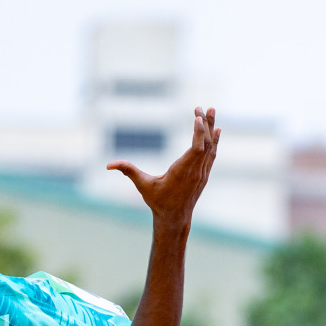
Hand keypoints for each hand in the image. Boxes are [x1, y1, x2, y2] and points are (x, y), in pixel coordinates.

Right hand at [107, 107, 218, 227]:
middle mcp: (195, 172)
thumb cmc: (158, 202)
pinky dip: (214, 141)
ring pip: (210, 148)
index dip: (199, 133)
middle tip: (201, 107)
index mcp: (182, 172)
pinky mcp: (204, 175)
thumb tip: (109, 165)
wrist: (174, 218)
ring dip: (211, 129)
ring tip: (211, 110)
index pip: (196, 149)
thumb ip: (128, 171)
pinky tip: (216, 129)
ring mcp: (202, 173)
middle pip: (205, 144)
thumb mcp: (143, 186)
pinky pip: (212, 155)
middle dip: (204, 124)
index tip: (197, 117)